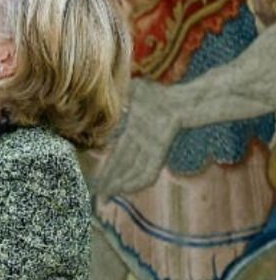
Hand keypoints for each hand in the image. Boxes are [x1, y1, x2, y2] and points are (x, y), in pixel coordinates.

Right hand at [96, 79, 179, 197]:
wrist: (182, 101)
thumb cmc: (160, 94)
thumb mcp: (136, 89)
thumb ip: (124, 90)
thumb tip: (109, 81)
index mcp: (134, 134)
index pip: (118, 156)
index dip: (108, 168)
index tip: (97, 179)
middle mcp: (141, 146)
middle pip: (122, 169)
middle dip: (110, 183)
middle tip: (98, 197)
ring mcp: (150, 152)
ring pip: (132, 174)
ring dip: (118, 185)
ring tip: (105, 197)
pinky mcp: (159, 155)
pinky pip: (146, 173)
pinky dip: (135, 182)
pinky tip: (123, 190)